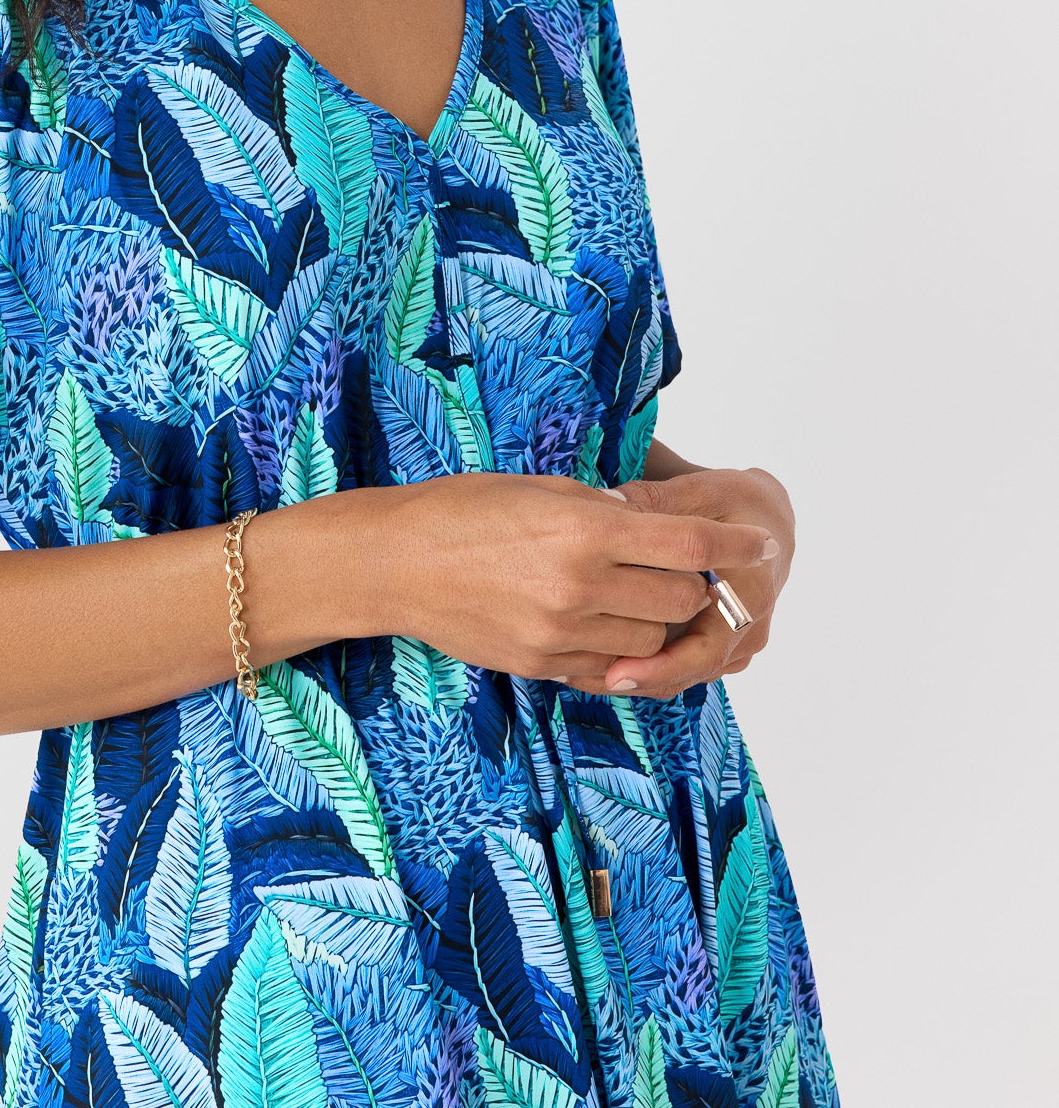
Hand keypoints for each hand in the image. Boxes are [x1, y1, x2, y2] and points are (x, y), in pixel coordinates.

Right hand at [370, 471, 775, 685]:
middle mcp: (581, 586)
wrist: (398, 563)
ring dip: (657, 622)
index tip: (759, 542)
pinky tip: (605, 625)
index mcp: (585, 530)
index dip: (732, 543)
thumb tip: (656, 524)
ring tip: (636, 595)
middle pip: (680, 600)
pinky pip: (610, 669)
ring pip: (652, 643)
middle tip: (681, 568)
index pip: (687, 542)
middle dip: (692, 584)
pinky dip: (621, 651)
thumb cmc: (464, 509)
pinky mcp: (543, 665)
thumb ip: (604, 511)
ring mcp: (562, 633)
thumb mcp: (541, 489)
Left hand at [597, 466, 795, 697]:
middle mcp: (750, 627)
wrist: (767, 521)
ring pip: (686, 675)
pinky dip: (650, 669)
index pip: (706, 649)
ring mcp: (738, 643)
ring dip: (640, 677)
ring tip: (583, 675)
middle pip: (691, 670)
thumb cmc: (733, 503)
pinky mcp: (724, 648)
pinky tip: (605, 663)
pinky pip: (686, 669)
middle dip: (639, 678)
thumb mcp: (700, 491)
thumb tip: (605, 502)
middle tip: (584, 679)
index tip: (617, 672)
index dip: (660, 666)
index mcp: (751, 592)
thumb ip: (655, 501)